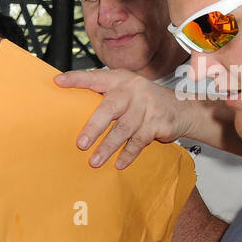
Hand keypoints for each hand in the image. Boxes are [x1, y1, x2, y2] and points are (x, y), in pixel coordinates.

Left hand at [56, 69, 195, 169]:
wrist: (183, 109)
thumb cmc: (144, 102)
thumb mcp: (126, 92)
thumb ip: (105, 97)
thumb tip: (71, 113)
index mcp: (120, 80)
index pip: (95, 77)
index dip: (77, 79)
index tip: (58, 82)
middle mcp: (133, 90)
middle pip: (110, 108)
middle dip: (94, 127)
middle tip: (81, 143)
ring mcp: (147, 105)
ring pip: (124, 129)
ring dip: (108, 147)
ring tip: (95, 161)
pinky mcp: (158, 122)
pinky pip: (139, 141)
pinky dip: (128, 154)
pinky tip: (118, 163)